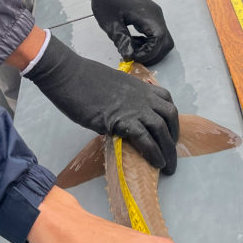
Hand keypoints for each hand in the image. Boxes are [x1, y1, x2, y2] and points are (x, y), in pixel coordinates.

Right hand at [25, 34, 177, 173]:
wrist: (69, 76)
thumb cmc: (81, 79)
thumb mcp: (109, 86)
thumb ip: (118, 101)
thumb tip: (115, 119)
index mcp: (139, 86)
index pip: (166, 100)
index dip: (170, 118)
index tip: (168, 132)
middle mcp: (143, 96)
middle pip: (169, 116)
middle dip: (173, 138)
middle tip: (170, 155)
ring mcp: (135, 108)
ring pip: (162, 129)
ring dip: (168, 150)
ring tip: (167, 167)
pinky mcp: (124, 121)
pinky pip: (146, 139)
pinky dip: (154, 152)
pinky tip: (156, 163)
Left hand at [87, 0, 173, 64]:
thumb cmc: (107, 0)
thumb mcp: (110, 22)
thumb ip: (122, 40)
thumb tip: (129, 57)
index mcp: (147, 15)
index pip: (158, 40)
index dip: (148, 53)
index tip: (132, 57)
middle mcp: (156, 15)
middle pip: (166, 42)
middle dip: (152, 55)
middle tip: (134, 57)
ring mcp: (156, 15)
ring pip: (164, 39)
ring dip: (152, 49)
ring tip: (133, 49)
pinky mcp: (153, 16)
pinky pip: (158, 33)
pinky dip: (150, 42)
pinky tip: (134, 42)